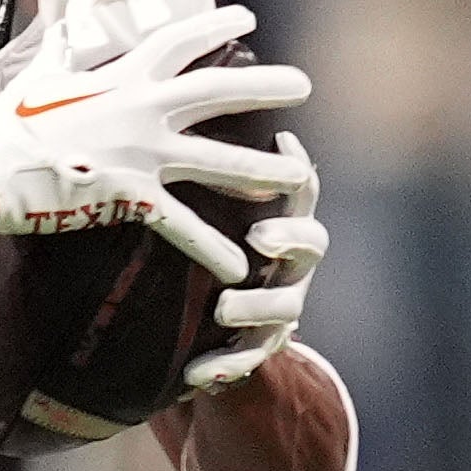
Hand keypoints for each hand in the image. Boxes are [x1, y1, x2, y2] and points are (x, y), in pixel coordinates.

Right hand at [0, 2, 311, 286]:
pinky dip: (211, 249)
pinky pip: (182, 226)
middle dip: (265, 87)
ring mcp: (141, 154)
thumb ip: (66, 40)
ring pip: (218, 160)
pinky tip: (240, 267)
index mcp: (122, 75)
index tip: (248, 15)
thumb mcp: (42, 70)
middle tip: (305, 85)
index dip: (216, 24)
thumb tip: (63, 9)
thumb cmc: (9, 121)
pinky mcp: (132, 197)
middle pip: (218, 91)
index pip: (180, 40)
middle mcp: (142, 108)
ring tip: (300, 176)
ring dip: (262, 169)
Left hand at [180, 134, 323, 394]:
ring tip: (224, 307)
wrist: (191, 329)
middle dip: (291, 237)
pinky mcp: (258, 347)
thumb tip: (159, 96)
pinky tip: (197, 374)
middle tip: (261, 235)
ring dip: (256, 304)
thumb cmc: (189, 250)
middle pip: (312, 242)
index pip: (299, 188)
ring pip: (287, 306)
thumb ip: (184, 170)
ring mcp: (281, 304)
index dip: (295, 165)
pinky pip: (252, 359)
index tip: (281, 141)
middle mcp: (289, 261)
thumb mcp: (190, 211)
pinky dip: (227, 365)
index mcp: (278, 220)